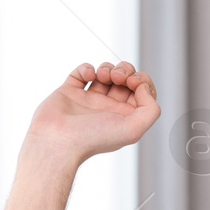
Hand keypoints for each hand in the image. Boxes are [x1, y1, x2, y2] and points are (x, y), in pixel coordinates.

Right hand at [26, 61, 160, 164]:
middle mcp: (108, 108)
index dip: (142, 81)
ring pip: (105, 73)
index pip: (142, 92)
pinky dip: (86, 68)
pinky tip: (87, 77)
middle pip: (125, 79)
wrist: (58, 141)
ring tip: (102, 76)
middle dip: (125, 70)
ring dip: (107, 68)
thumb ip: (150, 110)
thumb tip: (143, 88)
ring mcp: (89, 100)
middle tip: (118, 77)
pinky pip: (81, 72)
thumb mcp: (134, 130)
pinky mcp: (70, 92)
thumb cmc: (94, 139)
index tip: (133, 82)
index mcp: (125, 117)